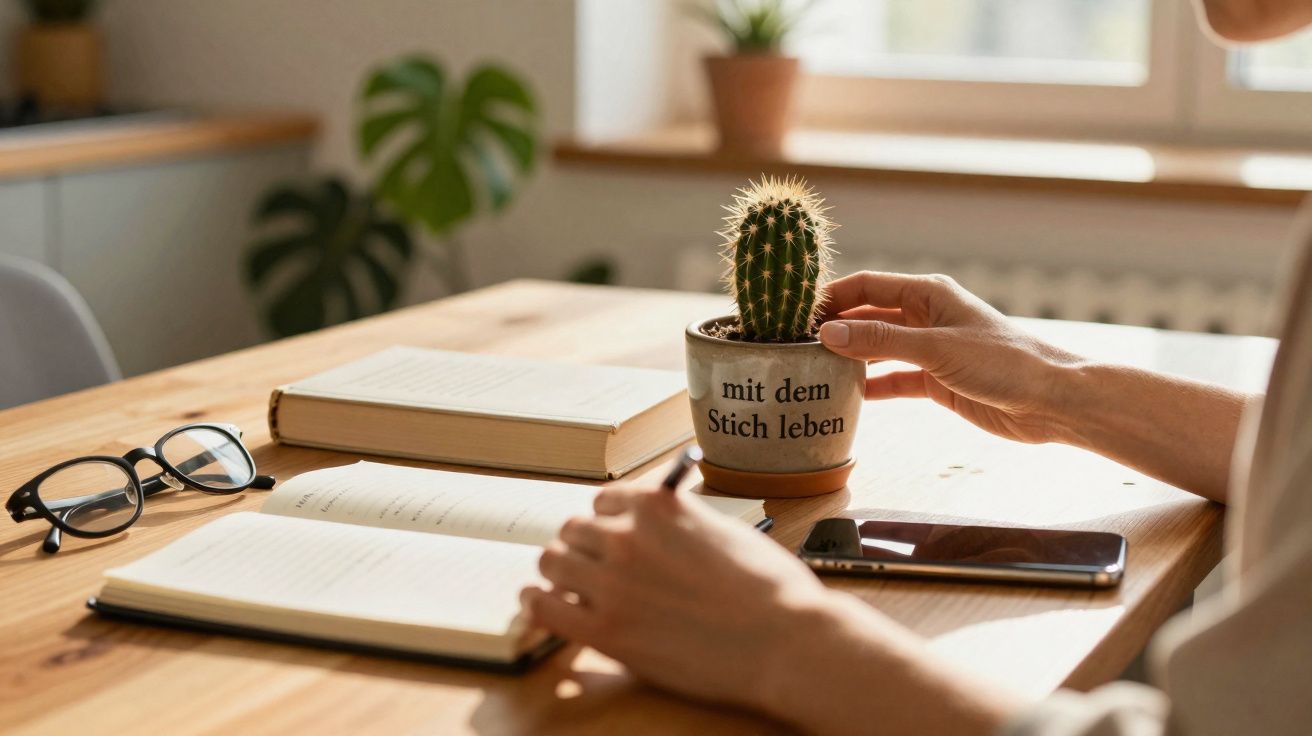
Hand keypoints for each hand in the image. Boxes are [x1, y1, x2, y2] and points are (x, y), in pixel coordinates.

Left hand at [522, 482, 1023, 733]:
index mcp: (656, 504)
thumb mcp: (724, 529)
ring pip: (551, 562)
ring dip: (562, 574)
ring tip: (574, 589)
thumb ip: (680, 521)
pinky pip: (543, 607)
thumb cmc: (769, 588)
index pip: (603, 500)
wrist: (784, 640)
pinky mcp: (605, 628)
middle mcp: (626, 535)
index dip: (609, 521)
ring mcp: (611, 582)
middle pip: (572, 531)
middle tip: (597, 568)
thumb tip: (661, 522)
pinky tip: (544, 608)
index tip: (614, 536)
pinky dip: (538, 605)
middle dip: (584, 548)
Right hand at [818, 271, 1082, 443]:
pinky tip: (847, 397)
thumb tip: (830, 333)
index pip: (868, 285)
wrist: (1051, 401)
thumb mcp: (936, 348)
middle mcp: (926, 317)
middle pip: (869, 316)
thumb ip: (881, 339)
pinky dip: (872, 386)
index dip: (832, 296)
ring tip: (813, 369)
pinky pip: (894, 379)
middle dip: (835, 327)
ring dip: (850, 357)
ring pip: (878, 349)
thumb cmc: (1005, 362)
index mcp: (928, 295)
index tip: (796, 311)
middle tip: (796, 344)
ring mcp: (930, 350)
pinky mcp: (937, 381)